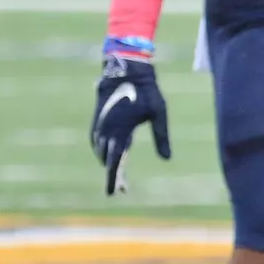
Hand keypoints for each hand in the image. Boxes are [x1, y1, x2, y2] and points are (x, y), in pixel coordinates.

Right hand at [92, 50, 170, 195]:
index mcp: (121, 131)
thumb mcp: (159, 113)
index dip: (114, 178)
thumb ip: (162, 136)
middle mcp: (106, 131)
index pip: (115, 161)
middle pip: (108, 160)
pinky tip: (109, 157)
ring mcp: (99, 126)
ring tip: (119, 178)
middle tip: (122, 190)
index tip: (113, 193)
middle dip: (114, 175)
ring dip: (109, 164)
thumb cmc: (146, 91)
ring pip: (101, 152)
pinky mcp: (98, 120)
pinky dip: (103, 152)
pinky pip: (97, 142)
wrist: (124, 70)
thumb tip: (166, 159)